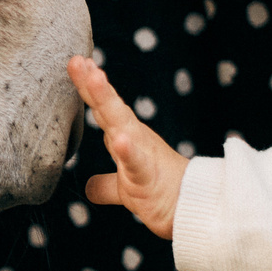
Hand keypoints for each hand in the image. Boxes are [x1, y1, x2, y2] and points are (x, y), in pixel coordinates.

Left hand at [67, 55, 186, 237]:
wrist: (194, 210)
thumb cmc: (162, 193)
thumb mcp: (127, 190)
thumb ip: (107, 186)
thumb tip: (90, 189)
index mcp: (127, 138)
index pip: (105, 109)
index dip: (89, 87)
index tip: (77, 63)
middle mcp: (134, 139)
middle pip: (110, 108)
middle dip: (92, 83)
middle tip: (77, 60)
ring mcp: (142, 155)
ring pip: (121, 124)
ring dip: (107, 101)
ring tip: (94, 79)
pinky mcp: (148, 179)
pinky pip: (136, 163)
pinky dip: (127, 150)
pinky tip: (119, 139)